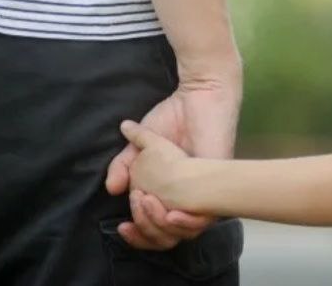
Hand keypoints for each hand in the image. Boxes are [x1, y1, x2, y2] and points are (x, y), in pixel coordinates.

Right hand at [106, 83, 238, 249]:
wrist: (198, 94)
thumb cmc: (174, 117)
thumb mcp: (140, 145)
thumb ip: (124, 165)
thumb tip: (112, 189)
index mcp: (173, 194)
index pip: (158, 231)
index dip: (140, 235)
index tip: (123, 226)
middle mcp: (190, 198)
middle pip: (170, 237)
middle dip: (148, 229)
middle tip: (137, 202)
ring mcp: (206, 192)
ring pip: (187, 231)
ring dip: (162, 224)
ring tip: (147, 201)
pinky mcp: (219, 181)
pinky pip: (207, 215)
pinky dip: (187, 220)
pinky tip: (170, 211)